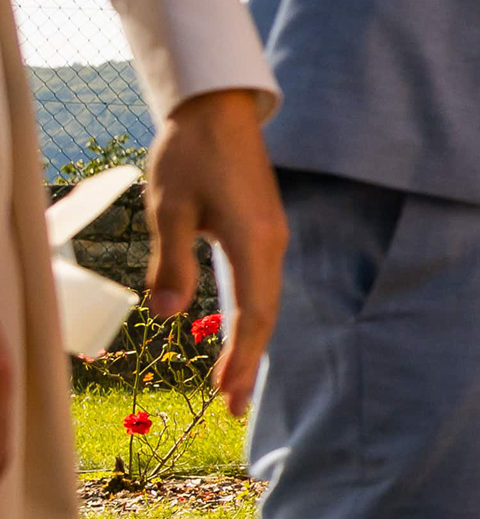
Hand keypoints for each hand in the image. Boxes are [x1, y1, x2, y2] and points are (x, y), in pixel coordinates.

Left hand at [139, 87, 286, 425]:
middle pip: (265, 315)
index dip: (240, 356)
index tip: (224, 394)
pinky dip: (251, 317)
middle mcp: (272, 244)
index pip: (252, 312)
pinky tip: (240, 333)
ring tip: (233, 382)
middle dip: (249, 363)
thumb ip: (171, 263)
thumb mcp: (169, 208)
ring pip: (266, 301)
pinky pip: (262, 284)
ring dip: (251, 343)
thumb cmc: (190, 155)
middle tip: (231, 408)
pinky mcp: (262, 230)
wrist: (218, 110)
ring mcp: (271, 237)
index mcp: (253, 242)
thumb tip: (169, 315)